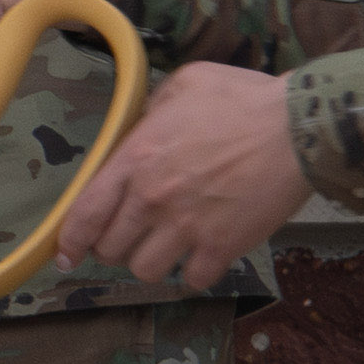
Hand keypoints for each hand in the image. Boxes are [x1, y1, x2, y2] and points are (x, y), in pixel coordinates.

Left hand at [57, 63, 306, 293]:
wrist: (296, 127)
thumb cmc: (243, 99)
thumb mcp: (184, 84)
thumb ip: (153, 109)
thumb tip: (145, 123)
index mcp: (136, 157)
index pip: (86, 211)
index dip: (70, 239)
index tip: (66, 254)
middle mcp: (153, 197)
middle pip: (111, 248)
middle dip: (115, 247)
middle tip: (132, 238)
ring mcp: (187, 225)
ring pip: (145, 270)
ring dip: (152, 262)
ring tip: (167, 247)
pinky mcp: (221, 246)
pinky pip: (191, 279)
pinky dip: (193, 273)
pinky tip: (202, 255)